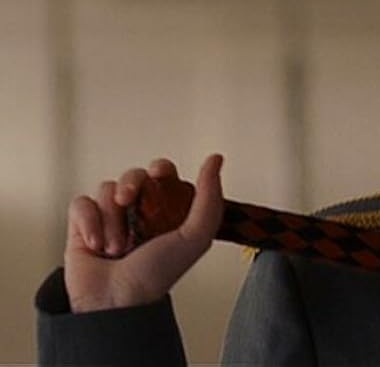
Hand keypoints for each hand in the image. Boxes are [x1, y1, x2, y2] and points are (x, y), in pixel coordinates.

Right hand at [64, 155, 223, 312]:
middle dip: (131, 184)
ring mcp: (110, 218)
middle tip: (128, 200)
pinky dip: (88, 222)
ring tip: (117, 246)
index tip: (158, 174)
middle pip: (134, 175)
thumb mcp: (195, 237)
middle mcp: (139, 213)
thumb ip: (209, 198)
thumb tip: (215, 160)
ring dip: (112, 218)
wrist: (116, 302)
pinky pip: (81, 204)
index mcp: (167, 212)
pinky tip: (96, 244)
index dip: (160, 169)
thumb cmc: (156, 275)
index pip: (163, 174)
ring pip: (107, 190)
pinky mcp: (83, 226)